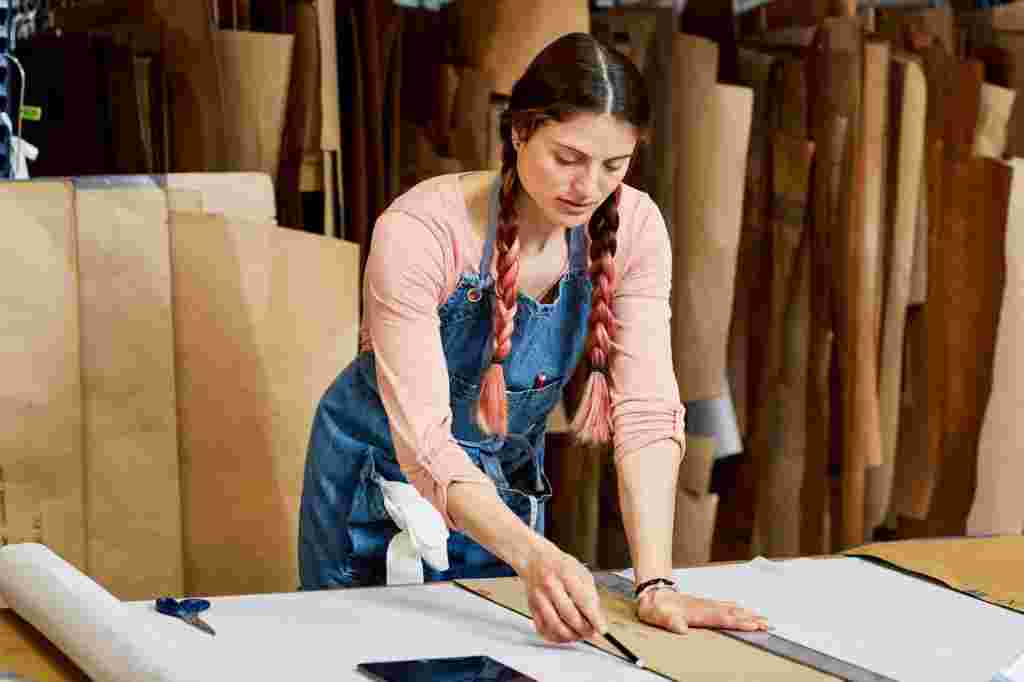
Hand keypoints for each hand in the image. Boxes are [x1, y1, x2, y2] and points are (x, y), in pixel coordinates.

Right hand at [518, 539, 606, 642]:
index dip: (594, 618)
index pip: (583, 600)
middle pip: (570, 616)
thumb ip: (590, 595)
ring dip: (571, 636)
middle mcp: (550, 586)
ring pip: (556, 627)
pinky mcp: (532, 608)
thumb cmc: (560, 566)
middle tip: (592, 632)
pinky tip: (565, 634)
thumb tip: (597, 619)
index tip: (602, 629)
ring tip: (580, 634)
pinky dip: (556, 637)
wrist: (535, 559)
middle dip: (585, 629)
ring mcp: (539, 598)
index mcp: (566, 574)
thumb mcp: (582, 573)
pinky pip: (544, 630)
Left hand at [636, 587, 769, 634]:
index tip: (753, 625)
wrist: (651, 593)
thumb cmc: (654, 608)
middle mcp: (703, 607)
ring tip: (762, 617)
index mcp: (696, 613)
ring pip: (729, 608)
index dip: (737, 622)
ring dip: (746, 613)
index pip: (720, 618)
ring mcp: (704, 604)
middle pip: (731, 613)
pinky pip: (723, 606)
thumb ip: (669, 622)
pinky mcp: (702, 605)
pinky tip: (741, 608)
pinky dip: (735, 607)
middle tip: (767, 623)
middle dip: (750, 618)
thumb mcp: (657, 616)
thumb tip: (681, 628)